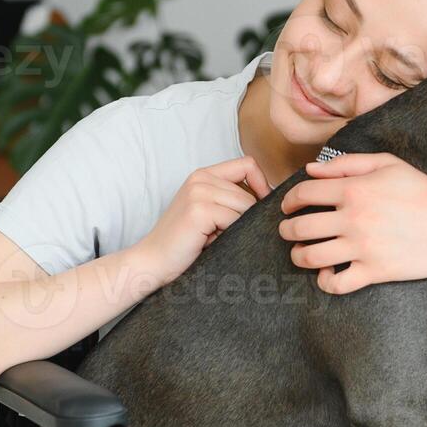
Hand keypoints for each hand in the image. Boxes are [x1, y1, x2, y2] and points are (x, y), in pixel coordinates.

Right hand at [138, 155, 269, 283]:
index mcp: (204, 174)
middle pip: (249, 192)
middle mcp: (200, 177)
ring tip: (215, 238)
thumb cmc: (185, 242)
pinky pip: (235, 219)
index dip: (262, 185)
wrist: (153, 262)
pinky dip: (228, 236)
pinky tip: (209, 242)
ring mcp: (198, 191)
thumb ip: (233, 199)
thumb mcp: (210, 212)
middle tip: (222, 234)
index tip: (259, 208)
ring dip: (237, 227)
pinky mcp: (199, 209)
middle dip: (245, 217)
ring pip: (245, 206)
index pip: (248, 164)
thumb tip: (273, 199)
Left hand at [278, 153, 426, 293]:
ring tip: (302, 252)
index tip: (287, 207)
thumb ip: (347, 163)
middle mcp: (353, 218)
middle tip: (288, 232)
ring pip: (310, 256)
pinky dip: (324, 280)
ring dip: (298, 255)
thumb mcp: (387, 164)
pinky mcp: (373, 271)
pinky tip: (328, 272)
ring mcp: (362, 247)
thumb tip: (311, 169)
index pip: (303, 194)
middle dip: (286, 230)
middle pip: (299, 228)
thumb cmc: (422, 192)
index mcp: (354, 189)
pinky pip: (335, 283)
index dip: (288, 201)